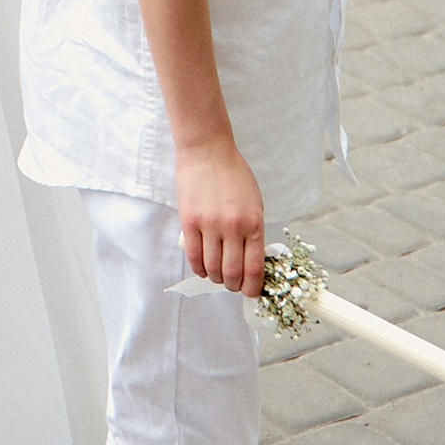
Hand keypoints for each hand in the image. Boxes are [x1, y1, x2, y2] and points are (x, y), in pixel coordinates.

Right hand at [177, 143, 266, 294]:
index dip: (253, 287)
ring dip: (215, 278)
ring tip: (216, 276)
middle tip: (232, 285)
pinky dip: (199, 268)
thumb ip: (254, 232)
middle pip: (232, 273)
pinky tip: (203, 267)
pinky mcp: (189, 221)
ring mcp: (210, 225)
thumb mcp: (255, 204)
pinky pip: (193, 255)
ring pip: (212, 268)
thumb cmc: (234, 176)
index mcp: (254, 223)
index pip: (255, 268)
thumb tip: (251, 263)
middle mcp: (233, 227)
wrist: (207, 151)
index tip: (251, 293)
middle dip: (233, 286)